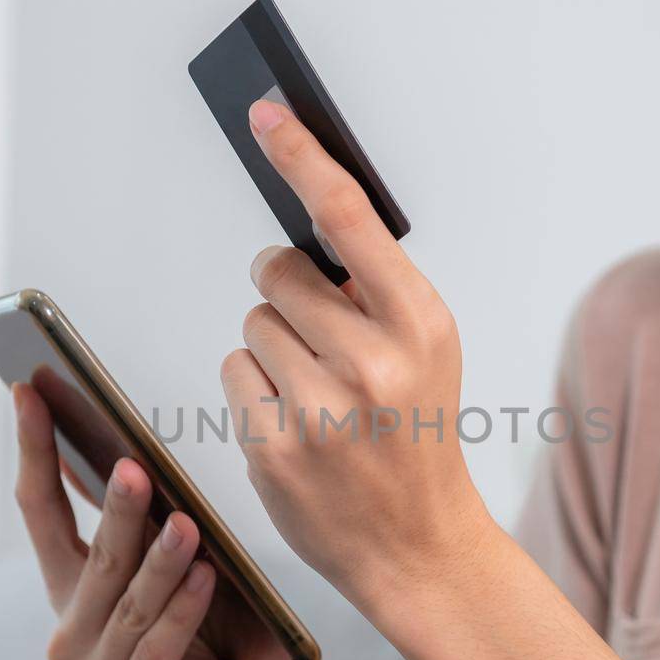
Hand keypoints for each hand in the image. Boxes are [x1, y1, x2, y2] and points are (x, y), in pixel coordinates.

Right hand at [11, 380, 320, 659]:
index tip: (30, 391)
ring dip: (159, 565)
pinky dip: (180, 617)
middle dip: (115, 512)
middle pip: (92, 561)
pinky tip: (206, 581)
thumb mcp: (186, 563)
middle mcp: (70, 639)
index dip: (35, 451)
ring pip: (127, 610)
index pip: (41, 513)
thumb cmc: (233, 630)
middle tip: (134, 468)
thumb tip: (119, 447)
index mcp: (73, 594)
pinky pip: (153, 657)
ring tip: (188, 525)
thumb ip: (147, 521)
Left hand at [219, 99, 498, 620]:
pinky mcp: (275, 447)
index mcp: (420, 323)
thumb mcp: (426, 353)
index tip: (266, 112)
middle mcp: (373, 362)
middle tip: (322, 341)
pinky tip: (294, 426)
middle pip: (278, 271)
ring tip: (317, 395)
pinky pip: (234, 372)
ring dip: (273, 348)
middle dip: (289, 294)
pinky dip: (254, 391)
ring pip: (251, 322)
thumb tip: (307, 232)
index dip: (303, 158)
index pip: (350, 219)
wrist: (420, 546)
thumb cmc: (416, 437)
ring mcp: (320, 409)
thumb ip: (375, 294)